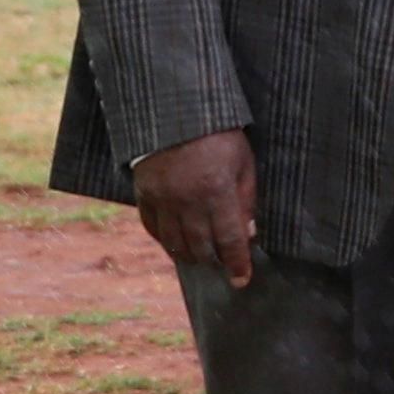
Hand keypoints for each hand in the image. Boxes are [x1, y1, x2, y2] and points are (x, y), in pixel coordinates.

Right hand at [133, 129, 259, 289]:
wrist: (174, 113)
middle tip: (224, 266)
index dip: (237, 263)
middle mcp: (187, 201)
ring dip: (190, 256)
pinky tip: (175, 245)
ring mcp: (162, 199)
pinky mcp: (143, 194)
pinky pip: (152, 228)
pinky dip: (165, 241)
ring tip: (202, 259)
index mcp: (217, 192)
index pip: (230, 239)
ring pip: (174, 243)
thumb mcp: (244, 163)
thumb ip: (247, 199)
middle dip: (215, 261)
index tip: (242, 280)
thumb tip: (250, 233)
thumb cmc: (219, 136)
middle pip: (200, 247)